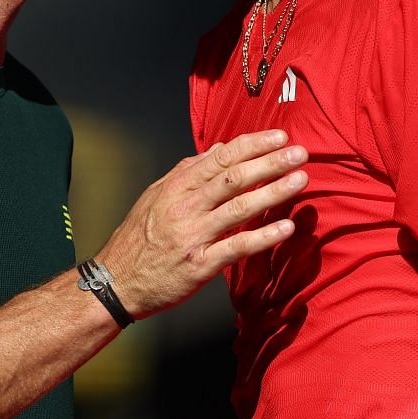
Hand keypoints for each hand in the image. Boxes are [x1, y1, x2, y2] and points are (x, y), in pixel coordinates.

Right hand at [95, 129, 305, 317]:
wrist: (117, 282)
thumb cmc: (138, 240)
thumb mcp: (155, 196)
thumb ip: (187, 172)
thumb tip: (218, 149)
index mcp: (176, 187)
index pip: (221, 157)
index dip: (253, 145)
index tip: (279, 136)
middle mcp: (186, 207)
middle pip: (234, 177)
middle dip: (271, 162)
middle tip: (300, 152)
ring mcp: (194, 235)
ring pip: (240, 207)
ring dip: (274, 192)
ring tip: (300, 180)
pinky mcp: (200, 265)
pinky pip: (237, 247)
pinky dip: (263, 236)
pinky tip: (286, 228)